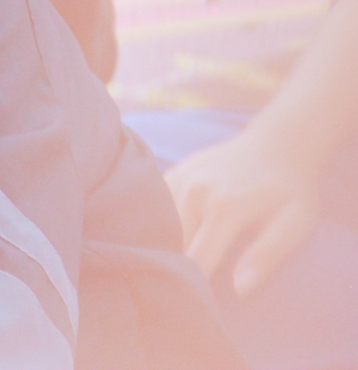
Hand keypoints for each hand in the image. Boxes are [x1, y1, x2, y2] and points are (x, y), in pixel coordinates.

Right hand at [165, 130, 318, 296]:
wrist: (277, 142)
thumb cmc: (290, 191)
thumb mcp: (295, 224)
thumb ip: (267, 256)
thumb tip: (240, 290)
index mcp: (224, 209)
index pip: (197, 260)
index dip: (194, 286)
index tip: (193, 305)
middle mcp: (194, 192)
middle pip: (172, 244)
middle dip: (174, 268)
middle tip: (180, 289)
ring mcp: (179, 179)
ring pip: (157, 226)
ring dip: (161, 246)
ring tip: (167, 265)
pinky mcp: (172, 173)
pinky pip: (153, 207)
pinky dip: (155, 225)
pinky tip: (163, 236)